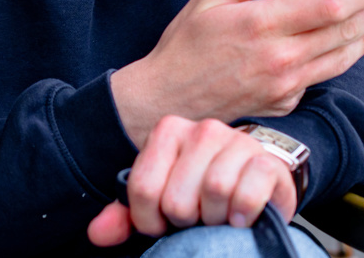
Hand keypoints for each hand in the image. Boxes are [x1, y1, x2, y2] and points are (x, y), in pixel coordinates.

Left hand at [88, 116, 296, 245]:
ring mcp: (236, 142)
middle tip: (196, 218)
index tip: (163, 222)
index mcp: (168, 131)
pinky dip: (243, 215)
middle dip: (185, 221)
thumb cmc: (202, 189)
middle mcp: (202, 129)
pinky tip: (240, 217)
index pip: (142, 189)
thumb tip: (96, 233)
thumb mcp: (161, 198)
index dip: (150, 220)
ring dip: (215, 220)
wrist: (257, 180)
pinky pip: (247, 196)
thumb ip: (126, 214)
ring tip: (218, 217)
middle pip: (177, 199)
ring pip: (214, 192)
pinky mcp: (267, 162)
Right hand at [110, 0, 363, 146]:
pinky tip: (343, 49)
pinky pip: (318, 79)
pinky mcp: (283, 103)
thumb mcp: (208, 0)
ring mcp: (284, 85)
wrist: (166, 99)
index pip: (325, 6)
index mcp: (260, 25)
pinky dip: (336, 61)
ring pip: (338, 60)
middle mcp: (279, 57)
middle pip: (342, 33)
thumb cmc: (185, 46)